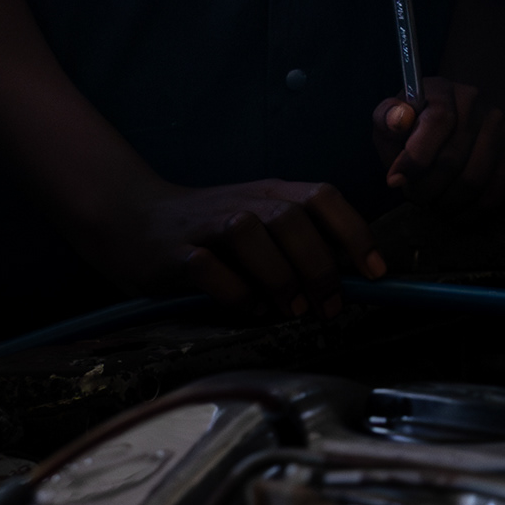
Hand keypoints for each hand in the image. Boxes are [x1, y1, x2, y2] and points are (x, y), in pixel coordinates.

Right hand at [80, 175, 385, 309]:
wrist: (130, 216)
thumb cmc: (207, 230)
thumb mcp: (258, 223)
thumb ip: (298, 243)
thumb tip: (349, 280)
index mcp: (270, 193)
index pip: (323, 197)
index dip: (355, 232)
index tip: (375, 271)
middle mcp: (243, 202)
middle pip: (293, 220)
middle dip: (319, 267)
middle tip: (329, 306)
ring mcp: (206, 224)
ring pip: (251, 234)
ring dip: (279, 277)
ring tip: (291, 311)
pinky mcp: (174, 252)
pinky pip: (208, 268)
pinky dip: (233, 292)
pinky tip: (247, 309)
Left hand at [373, 82, 504, 205]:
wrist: (463, 116)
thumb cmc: (418, 124)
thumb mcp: (393, 116)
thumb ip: (386, 118)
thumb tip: (398, 121)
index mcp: (444, 91)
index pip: (438, 122)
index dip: (415, 158)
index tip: (395, 180)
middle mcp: (478, 106)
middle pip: (453, 160)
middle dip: (426, 189)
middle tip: (415, 196)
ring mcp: (502, 129)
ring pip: (474, 182)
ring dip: (446, 204)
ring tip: (434, 203)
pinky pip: (494, 195)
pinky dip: (469, 214)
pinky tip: (454, 212)